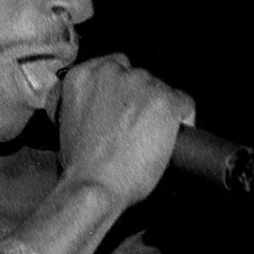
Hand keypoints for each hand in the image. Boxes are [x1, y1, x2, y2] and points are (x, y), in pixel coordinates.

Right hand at [55, 54, 195, 209]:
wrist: (93, 186)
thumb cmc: (80, 166)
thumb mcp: (68, 126)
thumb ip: (86, 107)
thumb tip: (103, 111)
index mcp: (83, 77)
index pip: (112, 66)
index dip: (120, 88)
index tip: (122, 103)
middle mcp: (112, 74)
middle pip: (138, 77)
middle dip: (139, 100)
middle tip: (134, 128)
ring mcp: (141, 85)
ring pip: (161, 90)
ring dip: (158, 110)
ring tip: (150, 138)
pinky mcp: (166, 101)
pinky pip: (184, 104)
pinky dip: (182, 119)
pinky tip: (171, 138)